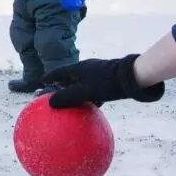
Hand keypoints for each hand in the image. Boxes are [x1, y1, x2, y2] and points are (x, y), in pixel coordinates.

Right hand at [40, 54, 165, 108]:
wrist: (134, 76)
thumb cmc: (107, 83)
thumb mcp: (85, 92)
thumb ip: (67, 97)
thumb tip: (50, 103)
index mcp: (77, 68)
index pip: (58, 72)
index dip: (48, 77)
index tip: (41, 82)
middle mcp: (86, 68)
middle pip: (69, 77)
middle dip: (61, 85)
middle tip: (54, 94)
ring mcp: (98, 73)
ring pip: (82, 84)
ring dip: (76, 92)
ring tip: (72, 102)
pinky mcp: (108, 79)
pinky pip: (94, 89)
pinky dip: (89, 97)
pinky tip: (93, 106)